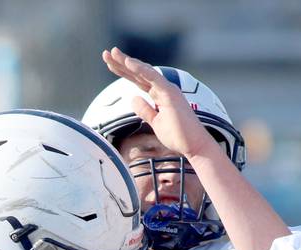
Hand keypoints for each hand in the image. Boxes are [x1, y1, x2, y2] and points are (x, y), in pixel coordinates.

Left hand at [102, 47, 217, 160]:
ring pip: (144, 71)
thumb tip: (133, 98)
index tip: (110, 63)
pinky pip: (153, 78)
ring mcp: (167, 89)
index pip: (138, 80)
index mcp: (159, 94)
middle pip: (138, 73)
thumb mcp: (155, 122)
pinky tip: (128, 62)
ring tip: (113, 53)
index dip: (124, 71)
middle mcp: (163, 88)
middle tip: (106, 53)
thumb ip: (145, 110)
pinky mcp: (170, 94)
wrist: (194, 145)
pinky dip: (140, 69)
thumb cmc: (178, 135)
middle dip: (122, 63)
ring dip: (127, 62)